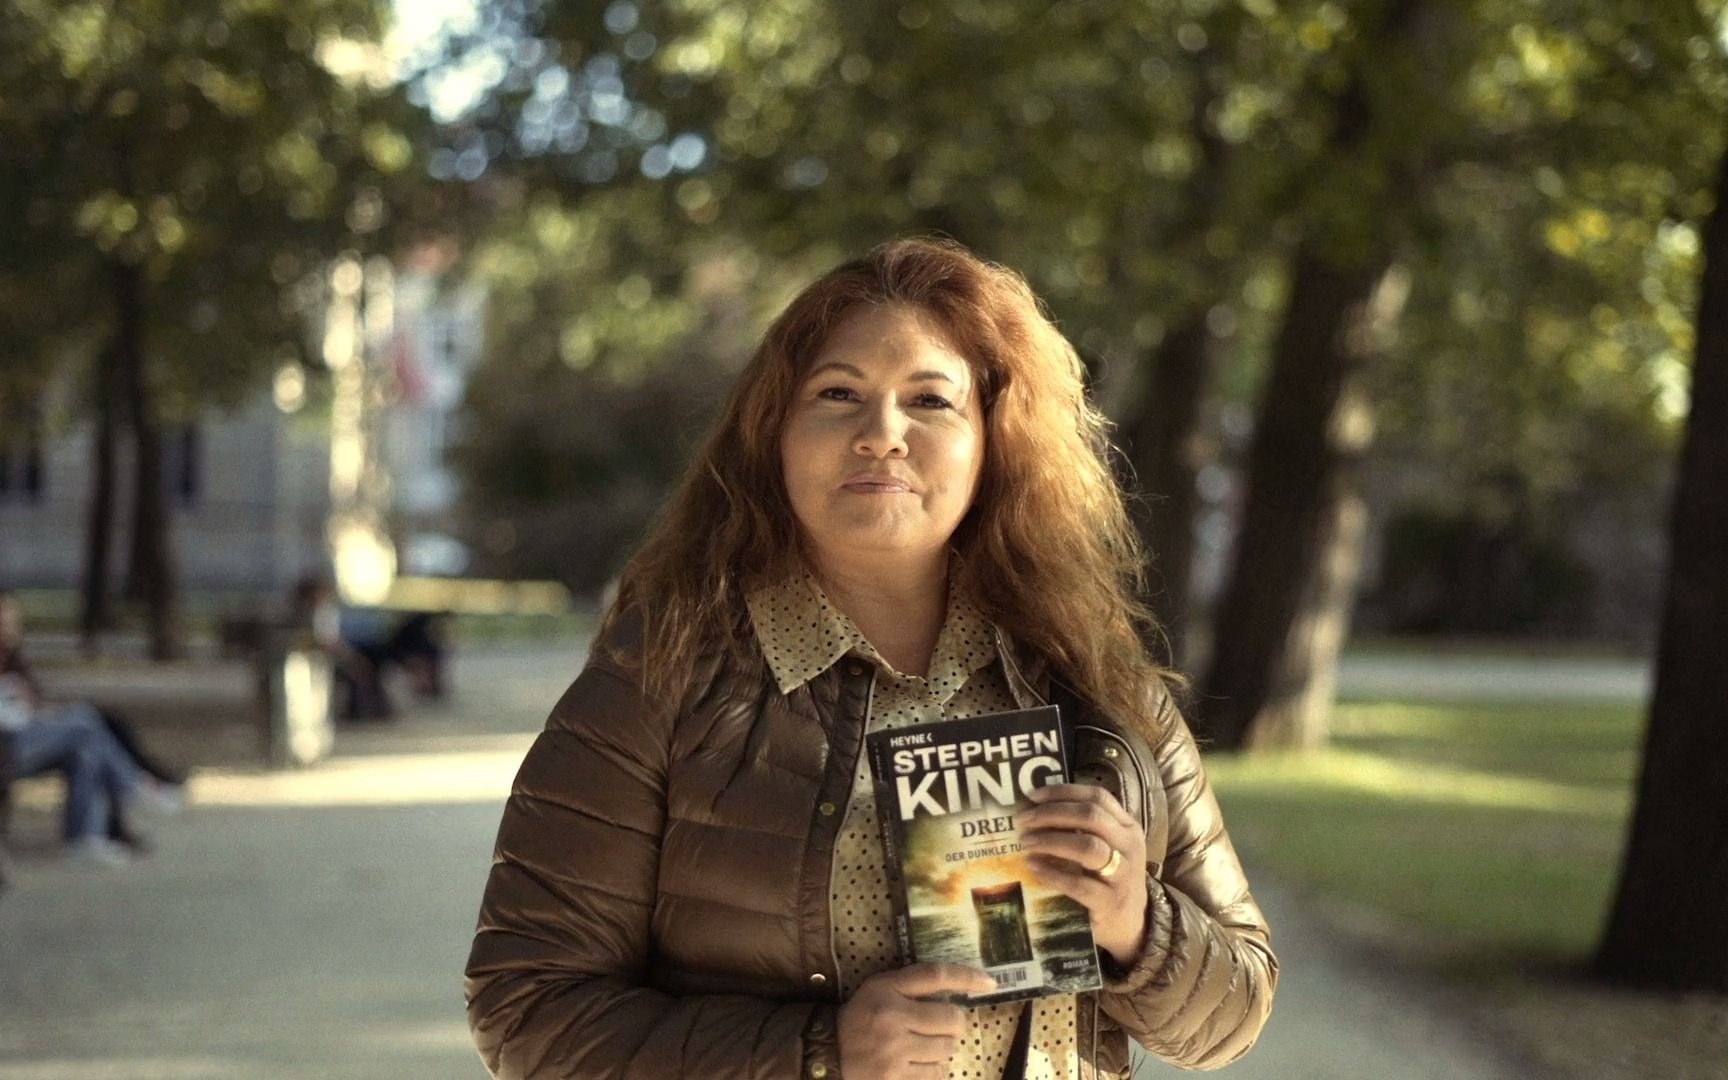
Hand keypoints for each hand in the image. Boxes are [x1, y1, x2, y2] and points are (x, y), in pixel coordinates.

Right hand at [837, 962, 996, 1079]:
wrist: (828, 1054)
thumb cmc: (861, 1018)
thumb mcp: (879, 988)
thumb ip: (913, 984)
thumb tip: (962, 984)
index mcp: (887, 989)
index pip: (936, 976)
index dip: (968, 977)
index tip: (989, 983)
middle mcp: (891, 1018)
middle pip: (952, 1020)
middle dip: (952, 1026)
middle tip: (938, 1028)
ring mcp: (893, 1052)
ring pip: (947, 1051)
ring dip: (941, 1050)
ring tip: (919, 1048)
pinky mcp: (894, 1079)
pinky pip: (935, 1075)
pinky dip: (931, 1071)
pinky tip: (914, 1065)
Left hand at [1019, 783, 1148, 967]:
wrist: (1131, 925)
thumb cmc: (1109, 880)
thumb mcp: (1107, 849)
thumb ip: (1083, 829)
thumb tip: (1036, 810)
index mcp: (1127, 827)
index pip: (1097, 797)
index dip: (1063, 792)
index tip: (1033, 796)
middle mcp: (1129, 846)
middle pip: (1091, 816)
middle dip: (1052, 814)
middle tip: (1024, 820)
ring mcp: (1123, 875)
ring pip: (1088, 847)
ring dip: (1052, 840)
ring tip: (1026, 842)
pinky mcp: (1111, 903)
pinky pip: (1079, 884)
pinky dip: (1053, 873)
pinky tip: (1033, 867)